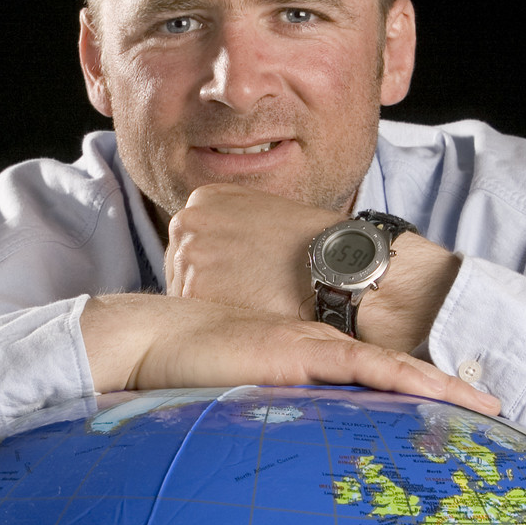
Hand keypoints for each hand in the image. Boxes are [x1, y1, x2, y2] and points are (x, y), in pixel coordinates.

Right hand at [80, 294, 502, 415]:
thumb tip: (295, 482)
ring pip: (397, 371)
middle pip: (403, 376)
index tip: (463, 422)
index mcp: (316, 368)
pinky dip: (408, 381)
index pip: (383, 384)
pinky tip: (439, 394)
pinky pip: (369, 367)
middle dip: (451, 396)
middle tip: (498, 418)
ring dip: (444, 389)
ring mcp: (320, 349)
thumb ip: (275, 433)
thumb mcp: (247, 411)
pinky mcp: (306, 352)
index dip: (426, 399)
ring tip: (485, 407)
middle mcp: (328, 353)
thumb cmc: (194, 380)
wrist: (158, 343)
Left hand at [164, 182, 462, 355]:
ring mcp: (187, 255)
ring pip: (188, 298)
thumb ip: (231, 230)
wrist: (343, 268)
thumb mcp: (266, 216)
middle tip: (256, 291)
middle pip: (182, 271)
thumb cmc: (315, 247)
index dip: (220, 269)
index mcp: (203, 198)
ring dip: (216, 308)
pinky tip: (252, 316)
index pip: (192, 246)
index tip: (248, 276)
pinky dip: (221, 326)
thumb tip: (215, 258)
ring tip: (259, 301)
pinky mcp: (194, 291)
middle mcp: (187, 221)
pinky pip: (198, 320)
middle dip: (213, 288)